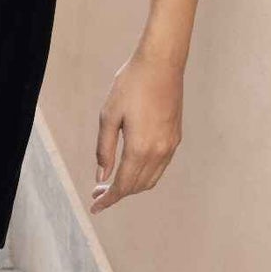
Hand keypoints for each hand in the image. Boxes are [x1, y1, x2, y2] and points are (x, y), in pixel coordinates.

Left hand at [90, 48, 183, 214]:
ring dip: (132, 186)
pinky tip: (131, 167)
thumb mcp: (109, 115)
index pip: (123, 185)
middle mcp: (159, 152)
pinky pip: (160, 167)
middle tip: (97, 192)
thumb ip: (105, 148)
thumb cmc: (131, 85)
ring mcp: (170, 146)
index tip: (95, 206)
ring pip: (151, 179)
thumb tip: (102, 175)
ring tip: (111, 183)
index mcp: (140, 148)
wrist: (161, 65)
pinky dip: (145, 175)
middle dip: (117, 194)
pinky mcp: (175, 138)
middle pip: (137, 186)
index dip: (108, 198)